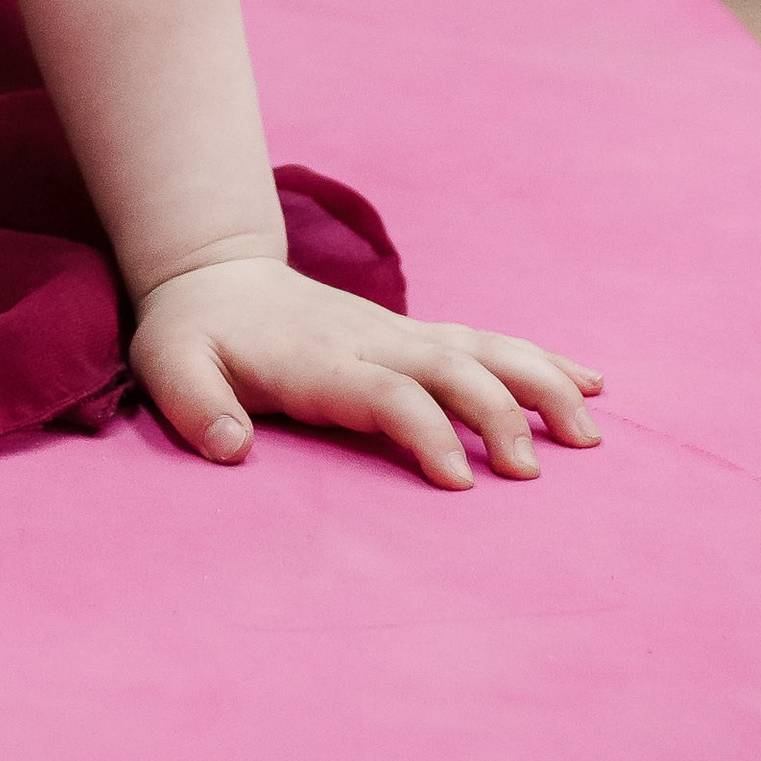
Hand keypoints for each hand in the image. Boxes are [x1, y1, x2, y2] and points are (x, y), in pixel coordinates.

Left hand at [132, 255, 603, 488]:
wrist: (212, 275)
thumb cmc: (193, 334)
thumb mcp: (168, 365)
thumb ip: (194, 406)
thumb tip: (229, 449)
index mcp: (320, 358)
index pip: (387, 392)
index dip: (426, 431)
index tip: (460, 485)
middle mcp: (370, 341)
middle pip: (451, 366)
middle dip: (498, 413)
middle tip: (532, 474)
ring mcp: (397, 334)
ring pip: (482, 347)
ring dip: (539, 382)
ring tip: (589, 433)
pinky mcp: (412, 336)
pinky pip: (486, 341)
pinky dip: (540, 359)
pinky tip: (591, 381)